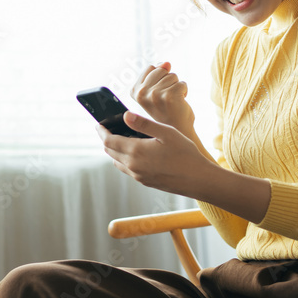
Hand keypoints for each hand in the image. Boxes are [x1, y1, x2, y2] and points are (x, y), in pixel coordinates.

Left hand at [97, 111, 215, 198]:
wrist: (198, 180)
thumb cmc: (186, 154)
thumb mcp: (166, 133)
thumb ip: (144, 124)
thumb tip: (125, 115)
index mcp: (136, 151)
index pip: (109, 141)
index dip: (101, 131)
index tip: (99, 123)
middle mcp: (133, 166)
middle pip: (110, 151)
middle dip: (106, 139)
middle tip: (108, 128)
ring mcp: (138, 176)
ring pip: (117, 161)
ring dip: (114, 150)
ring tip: (121, 138)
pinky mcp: (144, 181)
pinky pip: (127, 169)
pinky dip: (124, 159)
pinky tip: (135, 151)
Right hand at [131, 62, 194, 136]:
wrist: (176, 130)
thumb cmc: (167, 110)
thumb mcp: (155, 90)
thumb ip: (157, 73)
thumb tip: (166, 63)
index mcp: (135, 91)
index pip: (151, 68)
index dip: (159, 78)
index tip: (158, 94)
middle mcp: (142, 93)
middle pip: (161, 70)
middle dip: (168, 81)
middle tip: (166, 99)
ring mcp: (155, 94)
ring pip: (173, 76)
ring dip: (176, 87)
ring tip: (172, 102)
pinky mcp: (169, 96)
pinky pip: (182, 83)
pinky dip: (184, 92)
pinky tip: (179, 103)